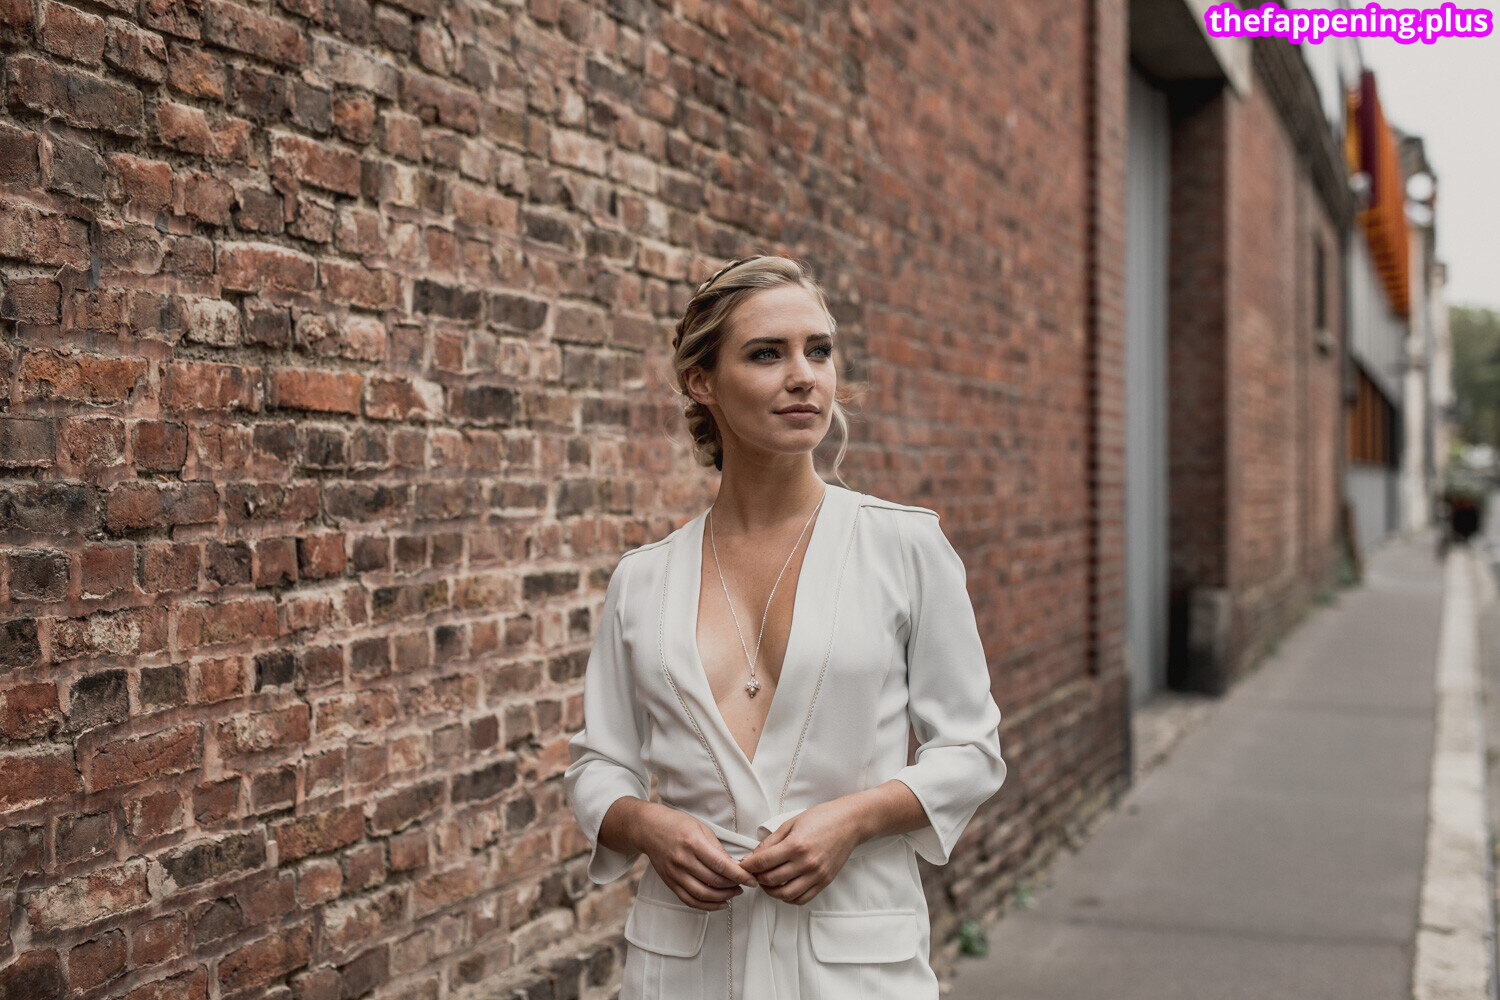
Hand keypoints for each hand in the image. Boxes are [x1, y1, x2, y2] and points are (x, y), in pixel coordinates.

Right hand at [633, 802, 757, 910]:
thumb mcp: (701, 829)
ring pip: (703, 894)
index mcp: (693, 843)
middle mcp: (683, 860)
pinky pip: (690, 900)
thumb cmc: (676, 825)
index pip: (721, 865)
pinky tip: (719, 903)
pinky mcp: (670, 883)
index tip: (752, 880)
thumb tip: (735, 866)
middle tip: (745, 884)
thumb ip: (718, 849)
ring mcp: (675, 873)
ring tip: (734, 893)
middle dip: (734, 886)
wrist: (649, 829)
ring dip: (723, 897)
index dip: (740, 875)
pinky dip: (706, 906)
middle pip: (714, 881)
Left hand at [739, 800, 863, 905]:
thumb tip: (754, 855)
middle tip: (753, 872)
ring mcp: (816, 874)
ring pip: (785, 894)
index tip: (743, 865)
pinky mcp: (824, 881)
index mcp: (795, 845)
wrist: (849, 822)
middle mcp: (806, 863)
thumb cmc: (822, 818)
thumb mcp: (791, 823)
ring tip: (767, 883)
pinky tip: (783, 889)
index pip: (763, 862)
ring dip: (771, 891)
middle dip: (757, 878)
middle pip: (771, 880)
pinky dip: (788, 898)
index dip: (748, 866)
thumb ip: (771, 841)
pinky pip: (802, 898)